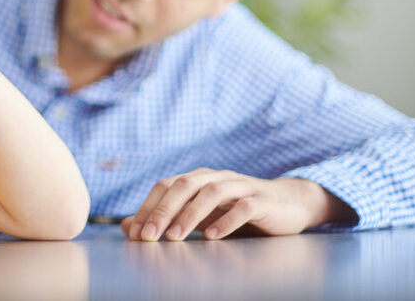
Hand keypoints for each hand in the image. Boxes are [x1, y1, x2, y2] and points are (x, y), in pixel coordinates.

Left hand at [120, 169, 349, 241]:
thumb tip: (127, 227)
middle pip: (183, 185)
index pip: (166, 186)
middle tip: (148, 237)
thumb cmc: (238, 212)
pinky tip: (213, 236)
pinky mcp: (262, 200)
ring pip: (211, 193)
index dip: (148, 207)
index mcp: (198, 179)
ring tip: (176, 238)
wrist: (287, 205)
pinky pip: (243, 206)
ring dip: (190, 215)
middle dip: (163, 211)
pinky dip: (226, 220)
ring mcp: (240, 186)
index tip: (134, 233)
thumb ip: (167, 220)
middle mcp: (216, 177)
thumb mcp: (200, 216)